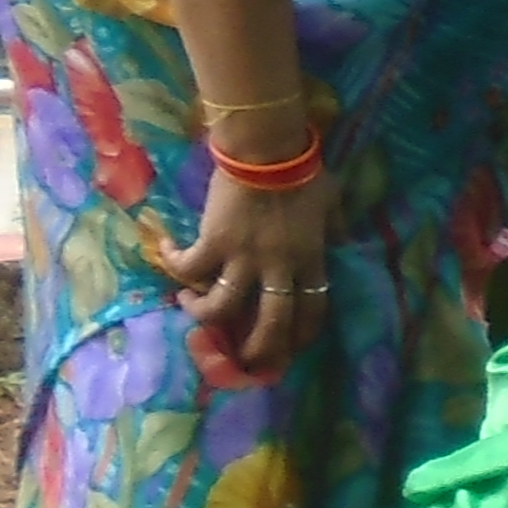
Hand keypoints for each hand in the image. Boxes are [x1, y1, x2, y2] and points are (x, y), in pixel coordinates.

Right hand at [161, 165, 340, 379]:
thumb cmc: (302, 172)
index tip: (292, 346)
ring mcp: (244, 257)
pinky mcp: (212, 242)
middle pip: (271, 324)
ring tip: (190, 305)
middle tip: (242, 358)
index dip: (303, 335)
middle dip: (257, 350)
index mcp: (310, 259)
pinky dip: (174, 265)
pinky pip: (188, 268)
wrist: (266, 149)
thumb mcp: (330, 201)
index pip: (313, 310)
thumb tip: (341, 239)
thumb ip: (334, 226)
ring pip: (222, 308)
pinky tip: (166, 252)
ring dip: (203, 314)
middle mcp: (278, 267)